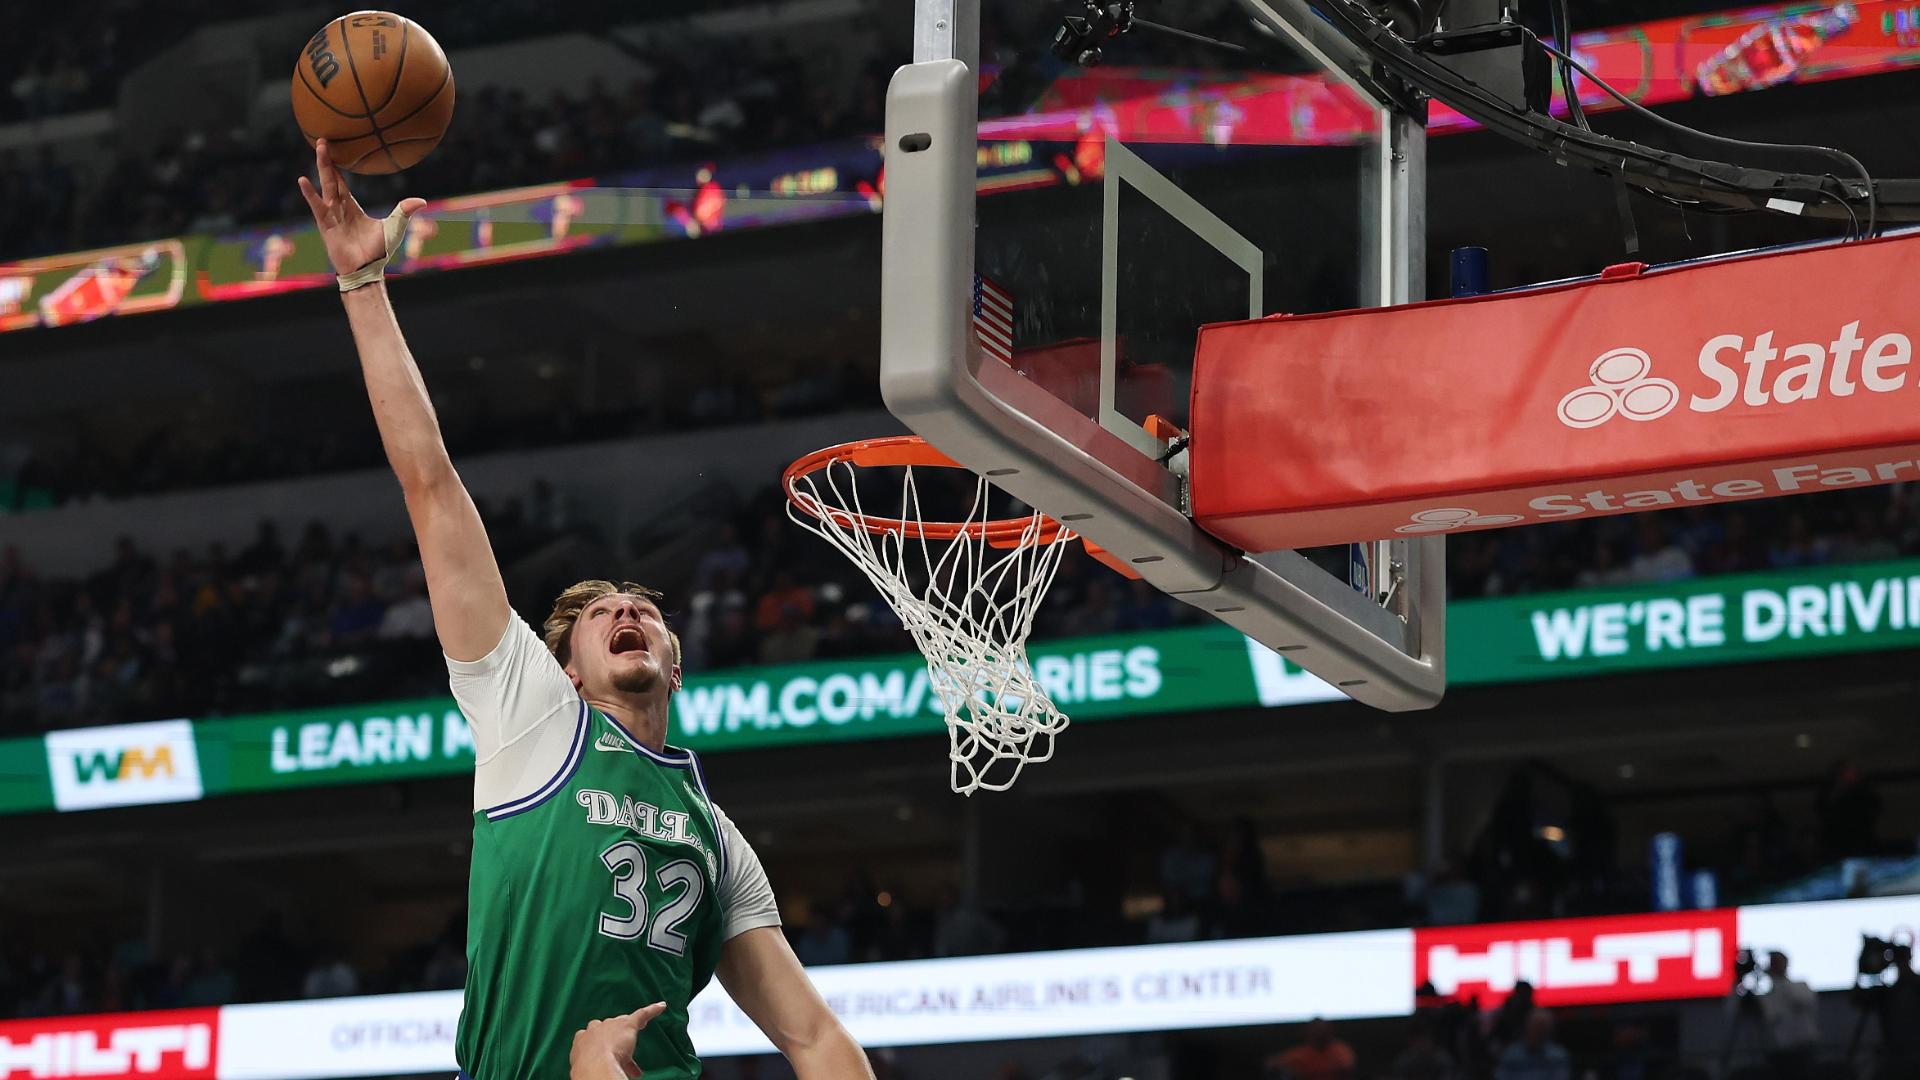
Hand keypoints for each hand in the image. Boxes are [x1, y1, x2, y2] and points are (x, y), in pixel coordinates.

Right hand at [296, 139, 424, 275]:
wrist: (367, 269)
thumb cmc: (378, 251)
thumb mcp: (394, 226)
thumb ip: (404, 211)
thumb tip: (422, 201)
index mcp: (352, 207)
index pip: (342, 183)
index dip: (338, 168)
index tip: (333, 151)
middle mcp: (339, 208)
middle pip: (331, 178)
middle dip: (327, 160)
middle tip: (322, 140)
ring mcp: (331, 215)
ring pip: (326, 185)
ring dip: (323, 166)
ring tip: (319, 147)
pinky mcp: (326, 225)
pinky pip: (317, 206)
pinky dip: (310, 194)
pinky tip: (302, 180)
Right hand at [569, 1002, 667, 1079]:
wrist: (595, 1064)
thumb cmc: (588, 1070)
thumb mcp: (589, 1067)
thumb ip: (601, 1065)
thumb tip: (617, 1074)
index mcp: (582, 1039)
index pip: (592, 1035)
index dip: (600, 1041)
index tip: (604, 1047)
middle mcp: (596, 1028)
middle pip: (607, 1027)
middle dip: (613, 1035)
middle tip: (619, 1047)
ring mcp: (612, 1024)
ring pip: (622, 1022)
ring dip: (628, 1029)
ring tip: (638, 1030)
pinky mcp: (629, 1023)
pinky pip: (642, 1014)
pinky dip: (653, 1010)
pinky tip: (661, 1006)